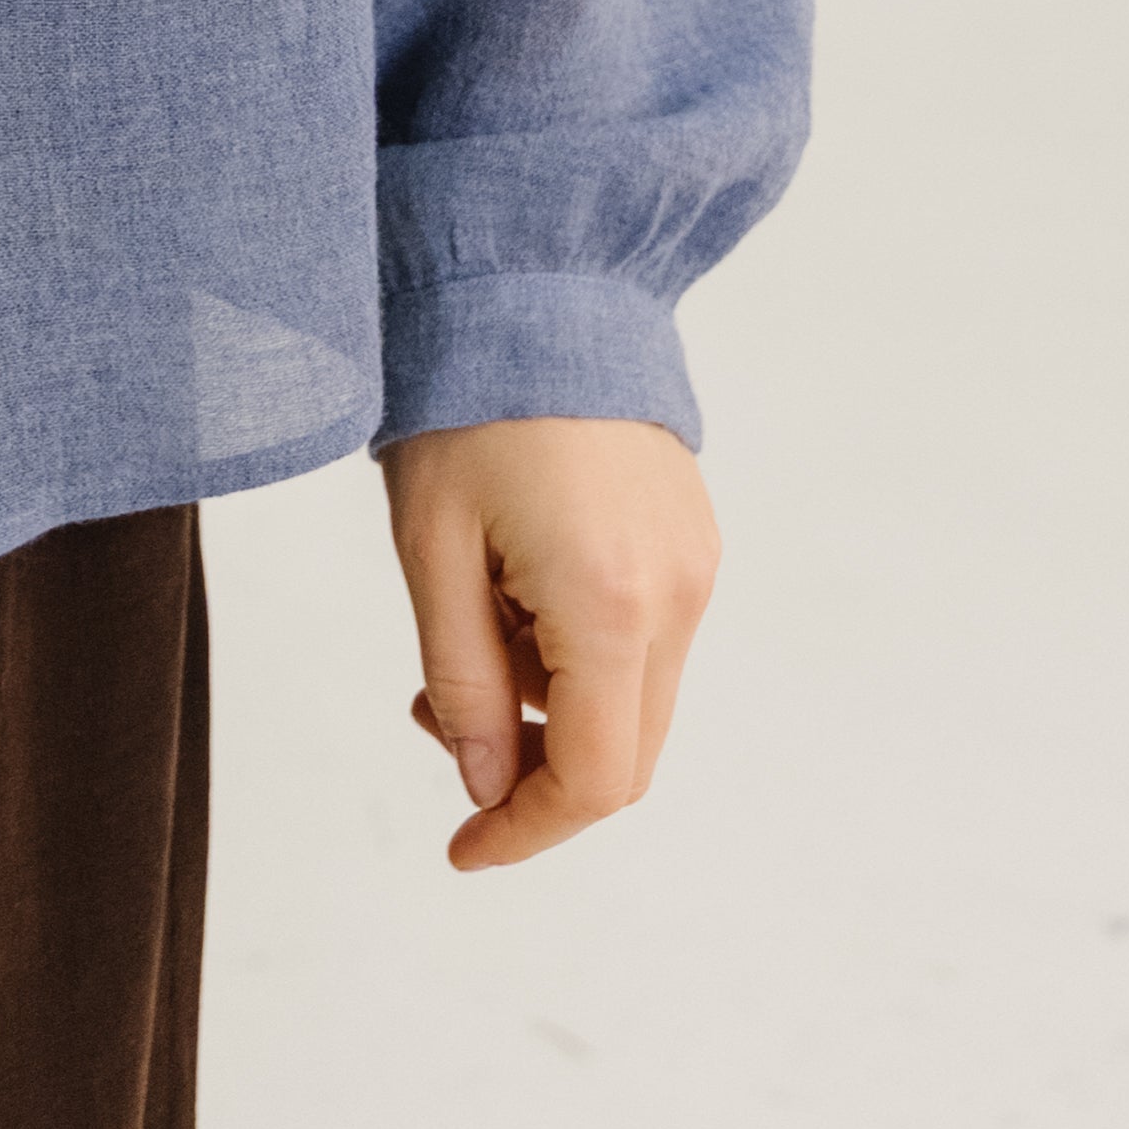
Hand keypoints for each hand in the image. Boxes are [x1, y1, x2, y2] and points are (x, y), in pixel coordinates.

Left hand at [378, 415, 719, 872]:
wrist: (538, 277)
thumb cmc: (468, 403)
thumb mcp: (433, 549)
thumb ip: (464, 682)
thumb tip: (485, 786)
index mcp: (613, 605)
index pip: (594, 780)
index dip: (526, 830)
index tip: (461, 851)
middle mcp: (678, 595)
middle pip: (624, 753)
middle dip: (532, 770)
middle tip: (436, 717)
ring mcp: (695, 562)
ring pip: (634, 697)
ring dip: (551, 704)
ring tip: (463, 625)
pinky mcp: (692, 533)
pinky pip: (644, 637)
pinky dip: (580, 651)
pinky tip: (512, 590)